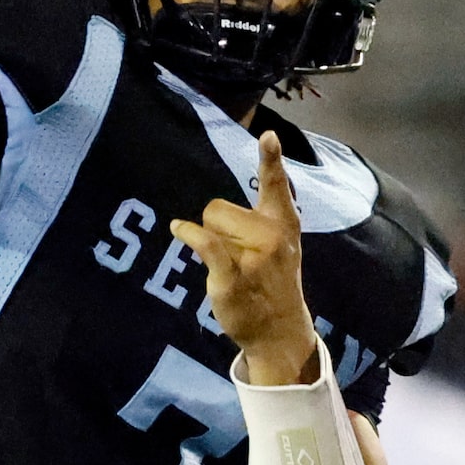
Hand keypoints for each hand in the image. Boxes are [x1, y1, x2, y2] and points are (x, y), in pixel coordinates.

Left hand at [171, 130, 317, 384]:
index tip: (268, 135)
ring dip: (210, 240)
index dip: (271, 159)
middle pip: (218, 207)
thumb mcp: (282, 244)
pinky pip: (205, 243)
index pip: (276, 185)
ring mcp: (254, 258)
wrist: (280, 330)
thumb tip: (229, 201)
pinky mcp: (233, 277)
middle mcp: (272, 237)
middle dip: (217, 225)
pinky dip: (188, 233)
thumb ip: (266, 215)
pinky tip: (178, 229)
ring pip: (209, 223)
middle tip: (235, 253)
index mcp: (285, 223)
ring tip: (231, 265)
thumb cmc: (273, 281)